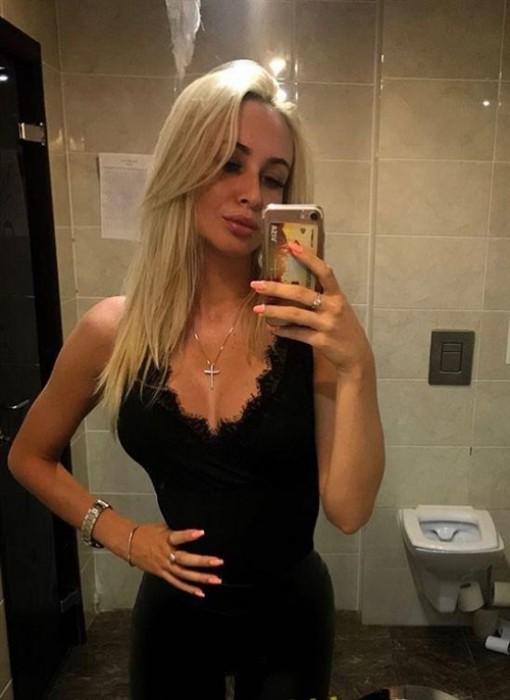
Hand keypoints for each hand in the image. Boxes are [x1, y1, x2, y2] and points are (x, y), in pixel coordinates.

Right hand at [129, 524, 222, 597]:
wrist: (130, 544)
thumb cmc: (148, 534)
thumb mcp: (163, 528)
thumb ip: (177, 532)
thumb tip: (194, 532)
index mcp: (165, 539)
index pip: (178, 537)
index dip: (188, 535)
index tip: (201, 533)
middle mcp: (166, 554)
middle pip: (185, 560)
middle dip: (202, 561)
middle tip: (217, 561)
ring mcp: (164, 566)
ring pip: (184, 574)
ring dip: (200, 578)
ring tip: (215, 579)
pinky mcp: (162, 574)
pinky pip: (177, 583)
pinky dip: (189, 588)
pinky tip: (201, 592)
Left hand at [251, 242, 373, 375]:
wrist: (356, 355)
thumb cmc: (343, 327)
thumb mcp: (337, 308)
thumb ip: (321, 296)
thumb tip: (293, 284)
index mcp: (337, 295)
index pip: (324, 272)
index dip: (309, 258)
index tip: (291, 246)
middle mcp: (333, 307)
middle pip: (301, 293)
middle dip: (276, 288)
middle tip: (256, 284)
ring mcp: (327, 324)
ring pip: (295, 314)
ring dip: (274, 311)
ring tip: (257, 309)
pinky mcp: (321, 341)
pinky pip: (297, 334)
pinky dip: (282, 331)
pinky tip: (271, 328)